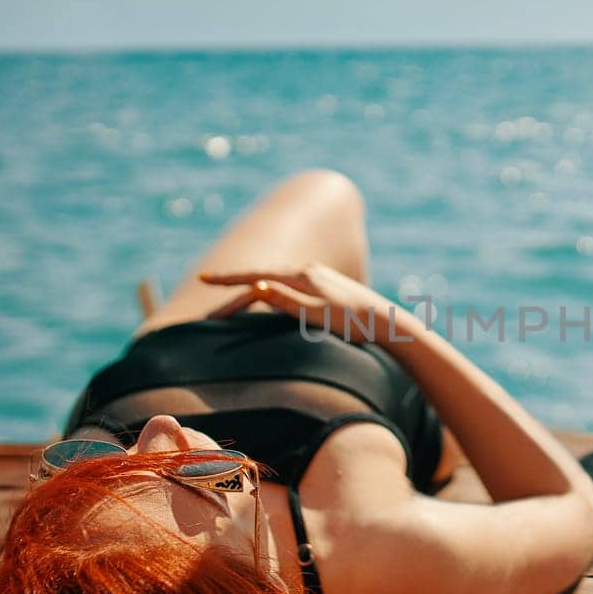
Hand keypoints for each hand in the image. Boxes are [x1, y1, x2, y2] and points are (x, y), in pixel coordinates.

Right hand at [199, 262, 404, 343]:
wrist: (389, 322)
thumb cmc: (353, 323)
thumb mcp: (316, 315)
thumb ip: (286, 302)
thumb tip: (256, 288)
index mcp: (303, 275)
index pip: (256, 277)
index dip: (229, 280)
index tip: (203, 279)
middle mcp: (309, 270)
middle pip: (263, 278)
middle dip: (235, 289)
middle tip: (210, 297)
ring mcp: (319, 276)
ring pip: (276, 281)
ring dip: (252, 289)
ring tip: (232, 298)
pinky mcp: (327, 285)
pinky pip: (289, 286)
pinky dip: (272, 292)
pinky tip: (270, 297)